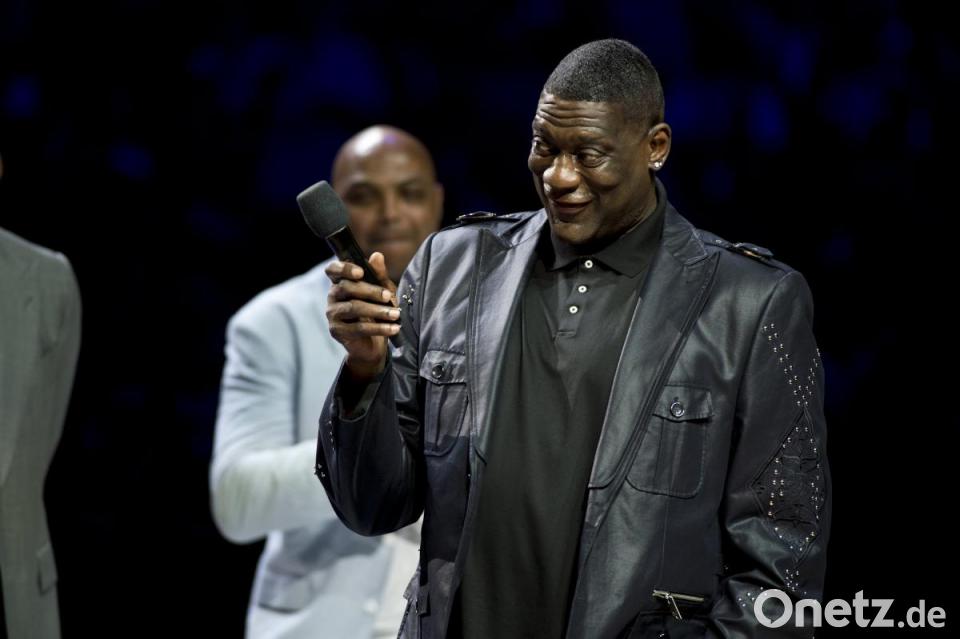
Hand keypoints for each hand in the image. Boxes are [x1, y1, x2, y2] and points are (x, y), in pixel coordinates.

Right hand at [325, 252, 399, 382]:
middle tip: (389, 296)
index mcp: (340, 282)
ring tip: (396, 314)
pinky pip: (358, 328)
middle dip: (370, 291)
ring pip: (353, 308)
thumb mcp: (382, 291)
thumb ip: (379, 275)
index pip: (332, 269)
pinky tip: (394, 328)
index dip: (343, 268)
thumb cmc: (377, 312)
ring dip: (378, 311)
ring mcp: (333, 314)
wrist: (374, 344)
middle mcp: (332, 296)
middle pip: (346, 288)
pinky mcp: (337, 331)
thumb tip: (377, 255)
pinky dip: (379, 328)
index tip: (361, 272)